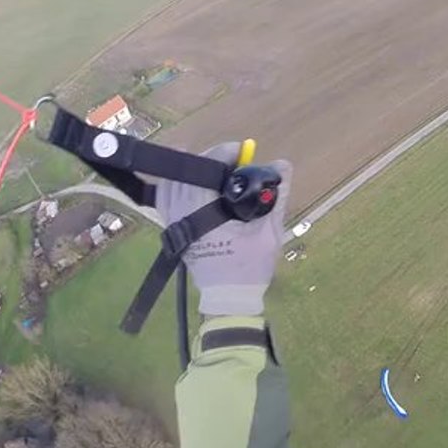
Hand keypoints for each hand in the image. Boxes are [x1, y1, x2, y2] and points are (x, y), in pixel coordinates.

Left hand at [155, 142, 290, 316]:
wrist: (229, 296)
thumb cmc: (250, 267)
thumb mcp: (270, 232)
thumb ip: (275, 196)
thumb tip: (283, 165)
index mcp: (207, 215)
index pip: (207, 171)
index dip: (222, 154)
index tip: (240, 151)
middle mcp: (185, 215)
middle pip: (189, 172)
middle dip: (210, 159)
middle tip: (233, 158)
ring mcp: (174, 222)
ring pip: (173, 183)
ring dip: (191, 169)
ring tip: (212, 164)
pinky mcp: (172, 228)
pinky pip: (165, 198)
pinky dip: (174, 184)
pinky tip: (188, 177)